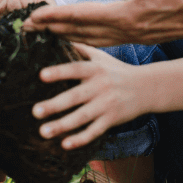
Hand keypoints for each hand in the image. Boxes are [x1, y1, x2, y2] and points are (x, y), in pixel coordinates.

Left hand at [24, 0, 182, 45]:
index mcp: (125, 15)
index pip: (81, 16)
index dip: (55, 16)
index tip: (32, 18)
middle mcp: (125, 29)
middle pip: (79, 31)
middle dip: (52, 29)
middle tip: (27, 30)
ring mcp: (132, 34)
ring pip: (90, 38)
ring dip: (67, 35)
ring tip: (47, 34)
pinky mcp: (139, 33)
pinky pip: (103, 39)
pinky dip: (86, 38)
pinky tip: (82, 37)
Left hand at [31, 45, 147, 149]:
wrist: (147, 88)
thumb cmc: (117, 70)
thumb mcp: (101, 56)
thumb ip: (80, 49)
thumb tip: (57, 37)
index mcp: (95, 69)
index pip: (75, 69)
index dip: (59, 72)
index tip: (41, 75)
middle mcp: (100, 87)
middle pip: (75, 96)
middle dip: (54, 105)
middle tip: (35, 111)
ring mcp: (106, 105)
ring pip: (82, 117)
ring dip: (62, 125)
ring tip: (43, 132)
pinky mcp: (111, 120)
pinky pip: (94, 131)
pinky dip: (80, 139)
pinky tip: (65, 144)